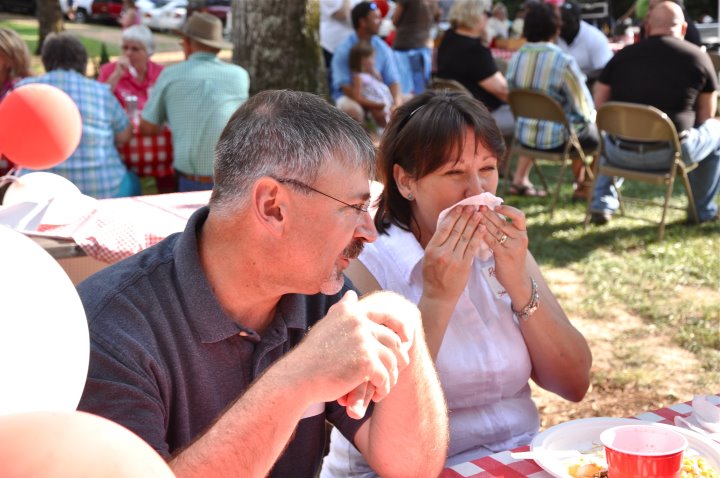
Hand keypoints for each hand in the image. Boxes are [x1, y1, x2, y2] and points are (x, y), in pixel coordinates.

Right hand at [292, 290, 417, 415]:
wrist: (298, 377)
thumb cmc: (311, 356)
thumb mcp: (326, 325)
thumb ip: (343, 310)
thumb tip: (351, 295)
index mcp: (351, 311)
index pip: (386, 314)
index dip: (401, 327)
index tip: (407, 340)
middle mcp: (359, 321)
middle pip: (393, 339)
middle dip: (398, 358)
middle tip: (395, 372)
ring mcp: (364, 340)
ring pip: (392, 360)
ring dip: (391, 376)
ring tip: (384, 387)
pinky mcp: (366, 361)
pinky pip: (385, 377)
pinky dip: (383, 388)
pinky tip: (377, 396)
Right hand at [422, 205, 483, 303]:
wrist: (439, 296)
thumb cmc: (433, 276)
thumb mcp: (428, 258)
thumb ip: (437, 244)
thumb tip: (446, 226)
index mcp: (431, 249)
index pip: (444, 228)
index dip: (453, 216)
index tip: (460, 207)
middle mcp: (442, 252)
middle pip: (455, 230)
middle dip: (465, 216)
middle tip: (472, 206)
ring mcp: (453, 259)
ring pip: (465, 237)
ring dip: (473, 223)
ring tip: (479, 213)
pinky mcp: (463, 266)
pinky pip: (472, 248)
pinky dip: (477, 237)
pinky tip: (482, 228)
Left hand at [479, 204, 528, 285]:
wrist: (516, 279)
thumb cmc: (511, 258)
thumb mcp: (513, 242)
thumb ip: (506, 230)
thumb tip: (490, 213)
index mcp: (523, 233)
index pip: (519, 216)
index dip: (508, 209)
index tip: (496, 206)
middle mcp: (520, 238)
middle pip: (502, 222)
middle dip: (489, 214)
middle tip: (478, 207)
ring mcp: (514, 247)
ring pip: (496, 231)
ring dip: (483, 222)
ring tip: (474, 216)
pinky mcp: (505, 255)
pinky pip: (491, 242)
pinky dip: (482, 234)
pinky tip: (475, 230)